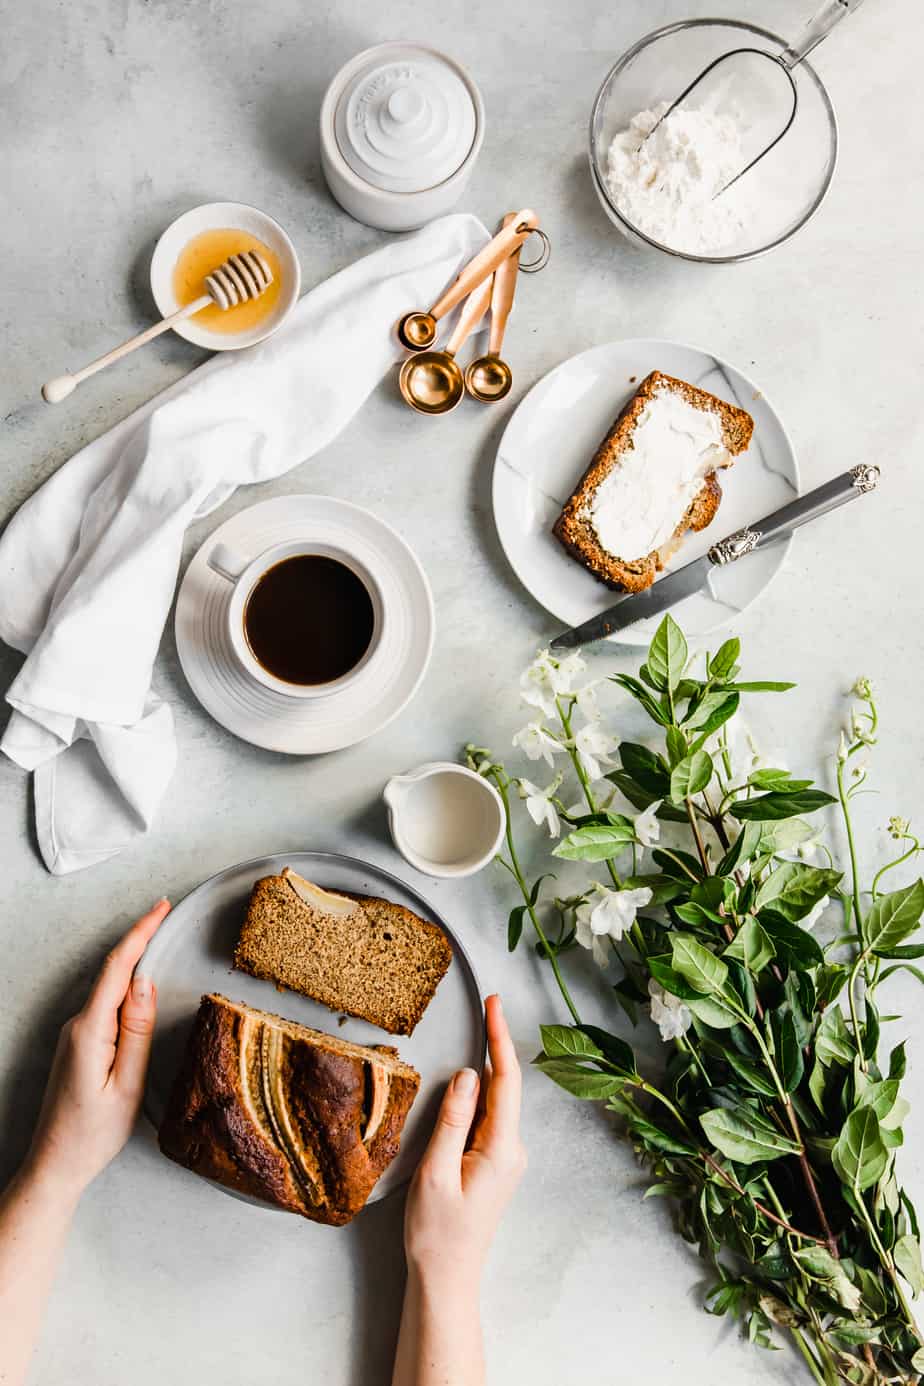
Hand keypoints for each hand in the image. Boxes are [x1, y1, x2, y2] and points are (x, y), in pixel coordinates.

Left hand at [24, 900, 169, 1200]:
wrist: (55, 1165)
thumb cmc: (93, 1134)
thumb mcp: (126, 1084)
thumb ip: (137, 1031)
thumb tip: (146, 982)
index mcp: (90, 1031)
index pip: (117, 968)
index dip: (140, 933)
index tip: (161, 908)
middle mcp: (77, 1026)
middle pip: (113, 972)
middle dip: (139, 939)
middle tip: (167, 914)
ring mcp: (75, 1034)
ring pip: (109, 989)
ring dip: (134, 963)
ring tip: (160, 941)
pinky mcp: (78, 1045)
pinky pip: (106, 1006)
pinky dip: (126, 988)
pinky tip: (143, 988)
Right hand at [404, 994, 525, 1292]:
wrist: (446, 1279)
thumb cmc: (437, 1233)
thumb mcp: (435, 1173)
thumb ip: (452, 1121)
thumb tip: (466, 1074)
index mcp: (502, 1149)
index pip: (505, 1081)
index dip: (500, 1038)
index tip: (494, 1003)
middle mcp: (512, 1149)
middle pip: (502, 1085)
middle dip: (492, 1045)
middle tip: (482, 1006)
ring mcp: (505, 1157)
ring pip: (493, 1101)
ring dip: (480, 1072)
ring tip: (469, 1040)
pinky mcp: (493, 1163)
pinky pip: (486, 1118)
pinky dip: (474, 1096)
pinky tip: (458, 1088)